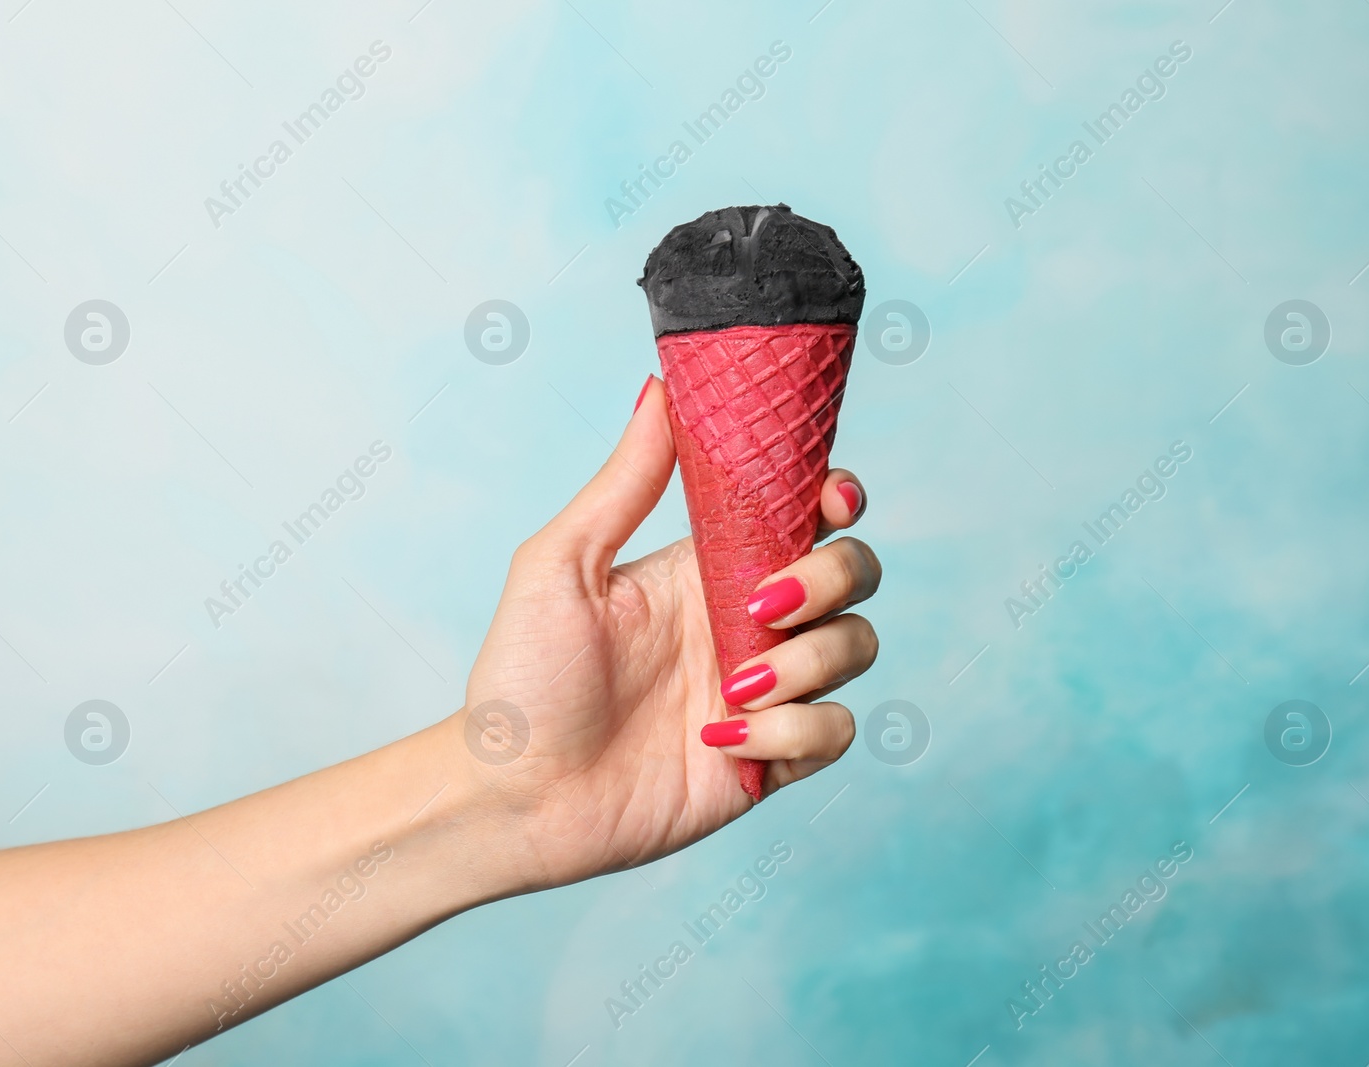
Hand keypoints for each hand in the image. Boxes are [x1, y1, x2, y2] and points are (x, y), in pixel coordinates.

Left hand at [459, 377, 880, 890]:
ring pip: (855, 648)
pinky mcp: (770, 759)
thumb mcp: (562, 564)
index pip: (806, 513)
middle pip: (853, 574)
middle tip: (759, 608)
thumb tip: (660, 388)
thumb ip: (624, 482)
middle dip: (830, 580)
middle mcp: (748, 622)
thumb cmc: (522, 677)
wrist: (513, 796)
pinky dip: (796, 732)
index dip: (838, 497)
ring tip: (730, 689)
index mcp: (709, 565)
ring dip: (808, 663)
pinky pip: (833, 732)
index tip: (830, 500)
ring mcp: (766, 692)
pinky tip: (722, 740)